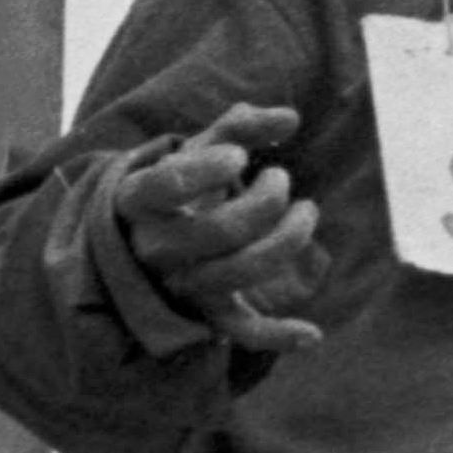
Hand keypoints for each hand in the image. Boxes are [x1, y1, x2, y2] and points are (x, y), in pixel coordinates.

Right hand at [114, 106, 326, 351]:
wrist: (153, 237)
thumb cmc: (185, 182)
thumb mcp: (201, 148)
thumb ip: (242, 126)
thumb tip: (291, 117)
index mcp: (138, 200)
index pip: (164, 185)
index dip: (208, 168)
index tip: (239, 157)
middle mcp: (152, 248)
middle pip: (217, 231)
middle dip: (265, 201)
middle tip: (282, 179)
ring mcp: (178, 283)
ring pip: (237, 272)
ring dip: (287, 241)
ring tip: (307, 210)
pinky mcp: (205, 312)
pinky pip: (238, 331)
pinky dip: (277, 336)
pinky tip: (313, 333)